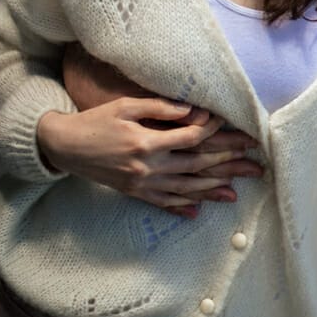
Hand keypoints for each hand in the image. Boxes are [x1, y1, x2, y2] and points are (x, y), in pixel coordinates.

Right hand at [61, 42, 259, 204]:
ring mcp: (140, 183)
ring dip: (211, 190)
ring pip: (184, 189)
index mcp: (146, 142)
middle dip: (227, 164)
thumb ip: (161, 107)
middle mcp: (146, 167)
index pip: (190, 138)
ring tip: (235, 192)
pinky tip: (198, 211)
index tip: (229, 124)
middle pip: (195, 166)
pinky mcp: (133, 193)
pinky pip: (162, 202)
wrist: (64, 146)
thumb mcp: (126, 106)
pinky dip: (182, 207)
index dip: (212, 130)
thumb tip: (194, 110)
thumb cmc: (96, 121)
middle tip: (252, 164)